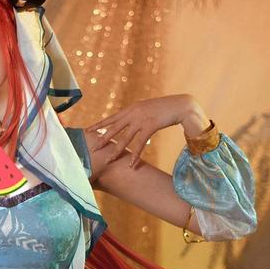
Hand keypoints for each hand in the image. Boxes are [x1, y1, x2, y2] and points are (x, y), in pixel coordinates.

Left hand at [85, 94, 207, 167]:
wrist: (182, 105)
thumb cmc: (165, 109)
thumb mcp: (147, 110)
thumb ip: (136, 116)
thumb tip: (129, 124)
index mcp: (131, 108)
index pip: (112, 118)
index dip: (99, 124)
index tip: (88, 130)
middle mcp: (134, 112)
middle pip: (114, 128)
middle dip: (102, 139)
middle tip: (92, 148)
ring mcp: (142, 119)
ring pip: (125, 137)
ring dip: (116, 150)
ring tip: (108, 160)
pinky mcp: (151, 125)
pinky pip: (140, 143)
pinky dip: (135, 154)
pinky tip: (131, 163)